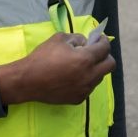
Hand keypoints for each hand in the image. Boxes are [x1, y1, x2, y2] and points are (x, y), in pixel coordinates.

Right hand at [0, 33, 114, 105]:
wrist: (27, 81)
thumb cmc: (42, 57)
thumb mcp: (60, 39)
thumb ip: (77, 38)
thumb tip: (86, 43)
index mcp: (86, 59)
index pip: (105, 48)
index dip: (103, 41)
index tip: (98, 39)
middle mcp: (89, 76)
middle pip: (110, 65)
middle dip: (105, 56)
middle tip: (95, 52)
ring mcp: (85, 89)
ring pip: (100, 77)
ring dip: (95, 68)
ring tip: (81, 64)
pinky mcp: (79, 99)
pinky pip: (89, 87)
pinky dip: (86, 80)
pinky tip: (73, 76)